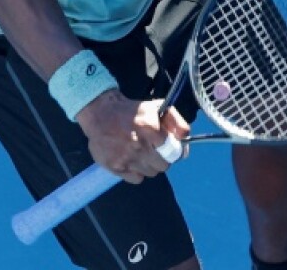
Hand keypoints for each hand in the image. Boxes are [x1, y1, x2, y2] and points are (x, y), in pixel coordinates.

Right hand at [75, 90, 189, 182]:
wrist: (101, 113)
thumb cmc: (132, 111)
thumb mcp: (157, 108)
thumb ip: (176, 121)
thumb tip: (186, 138)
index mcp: (149, 128)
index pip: (173, 151)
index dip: (173, 149)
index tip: (168, 146)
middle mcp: (138, 145)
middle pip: (163, 165)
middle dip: (162, 158)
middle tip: (154, 150)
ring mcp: (126, 158)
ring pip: (151, 173)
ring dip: (150, 165)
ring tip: (142, 153)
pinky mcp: (115, 167)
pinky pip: (137, 179)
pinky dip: (137, 172)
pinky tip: (132, 160)